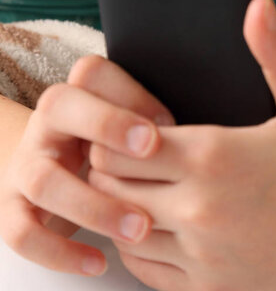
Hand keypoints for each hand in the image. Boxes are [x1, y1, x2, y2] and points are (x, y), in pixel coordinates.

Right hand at [0, 55, 174, 275]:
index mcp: (82, 95)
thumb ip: (157, 125)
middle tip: (152, 155)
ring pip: (44, 179)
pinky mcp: (14, 207)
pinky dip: (58, 251)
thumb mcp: (136, 127)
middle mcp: (49, 124)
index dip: (127, 96)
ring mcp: (27, 165)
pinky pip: (21, 231)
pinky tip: (98, 262)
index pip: (92, 74)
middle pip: (59, 107)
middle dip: (106, 127)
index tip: (163, 128)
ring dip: (93, 206)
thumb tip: (197, 141)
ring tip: (140, 229)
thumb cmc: (118, 148)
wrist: (60, 166)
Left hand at [85, 0, 275, 290]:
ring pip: (122, 227)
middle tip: (138, 156)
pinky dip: (141, 246)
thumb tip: (256, 6)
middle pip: (111, 183)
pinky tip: (164, 227)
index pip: (122, 141)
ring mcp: (202, 256)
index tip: (140, 128)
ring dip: (124, 206)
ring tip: (150, 189)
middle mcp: (200, 209)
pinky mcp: (209, 289)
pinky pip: (145, 268)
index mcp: (217, 157)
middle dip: (114, 166)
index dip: (118, 131)